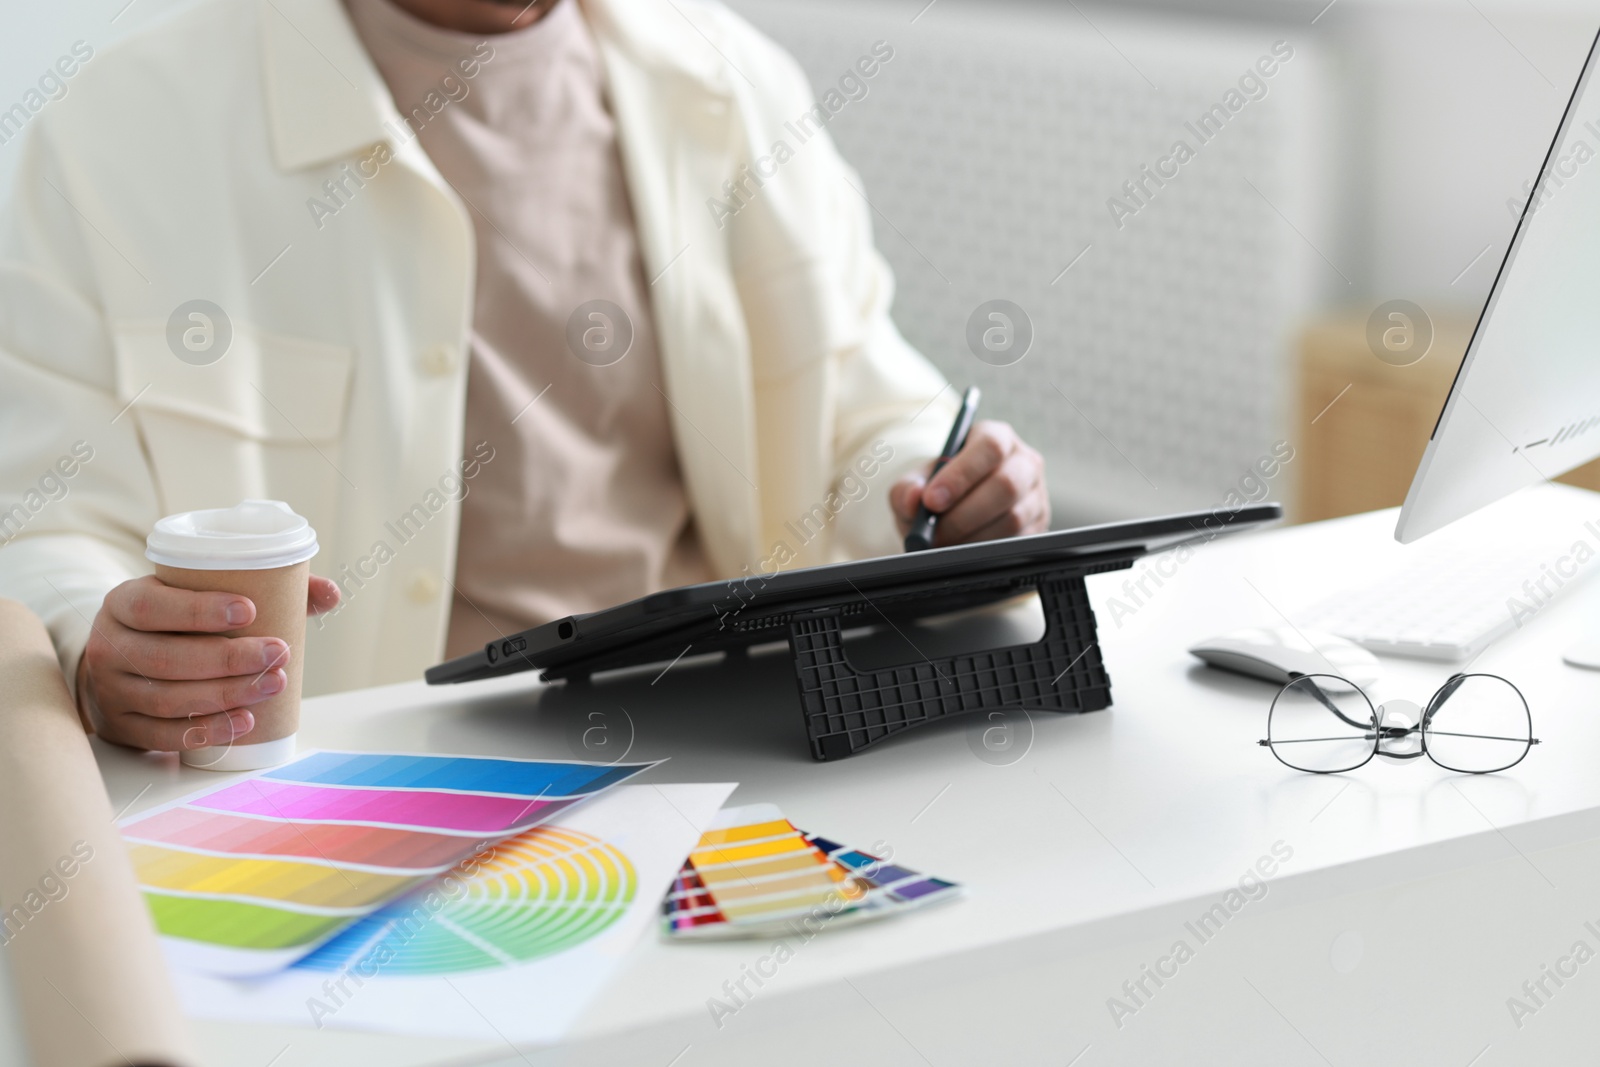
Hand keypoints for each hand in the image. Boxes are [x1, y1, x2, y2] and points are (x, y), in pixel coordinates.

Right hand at [75, 574, 340, 751]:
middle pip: (166, 658)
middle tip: (278, 653)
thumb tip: (330, 592)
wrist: (120, 663)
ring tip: (273, 683)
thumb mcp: (197, 594)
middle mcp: (109, 647)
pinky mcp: (124, 727)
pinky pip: (164, 736)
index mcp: (122, 603)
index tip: (250, 610)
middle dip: (228, 659)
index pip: (152, 607)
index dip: (199, 610)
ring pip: (169, 699)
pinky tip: (244, 722)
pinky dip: (207, 731)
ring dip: (226, 695)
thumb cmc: (173, 623)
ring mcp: (113, 691)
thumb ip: (264, 586)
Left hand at [889, 420, 1048, 546]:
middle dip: (964, 515)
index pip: (989, 447)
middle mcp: (1023, 462)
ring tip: (945, 544)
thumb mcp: (917, 483)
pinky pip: (1018, 541)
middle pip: (1007, 485)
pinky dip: (986, 551)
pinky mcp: (1039, 525)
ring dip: (973, 537)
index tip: (932, 501)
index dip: (961, 475)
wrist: (954, 510)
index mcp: (995, 437)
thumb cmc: (939, 489)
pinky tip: (964, 551)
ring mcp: (1036, 495)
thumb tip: (914, 499)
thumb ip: (907, 488)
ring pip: (1013, 518)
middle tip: (935, 534)